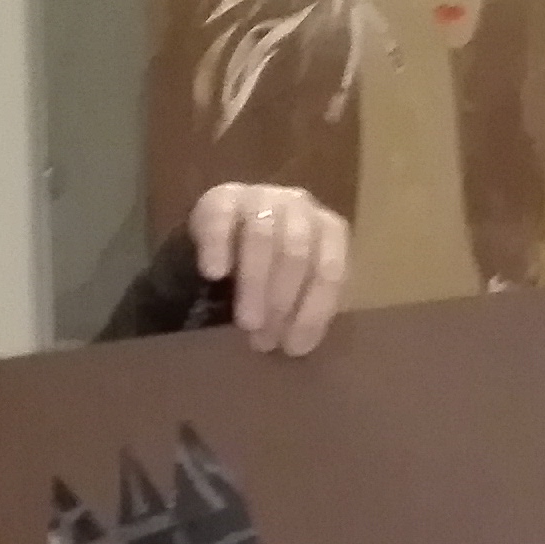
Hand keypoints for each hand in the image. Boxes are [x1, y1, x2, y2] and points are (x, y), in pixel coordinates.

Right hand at [186, 182, 351, 354]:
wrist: (225, 237)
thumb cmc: (270, 270)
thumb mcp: (294, 288)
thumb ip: (301, 309)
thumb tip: (295, 347)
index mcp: (329, 230)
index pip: (330, 270)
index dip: (313, 311)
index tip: (294, 347)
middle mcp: (300, 206)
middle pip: (297, 253)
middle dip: (282, 302)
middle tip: (265, 339)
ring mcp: (262, 196)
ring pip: (262, 236)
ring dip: (255, 283)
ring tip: (246, 322)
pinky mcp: (223, 195)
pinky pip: (222, 219)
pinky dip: (219, 246)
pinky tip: (214, 274)